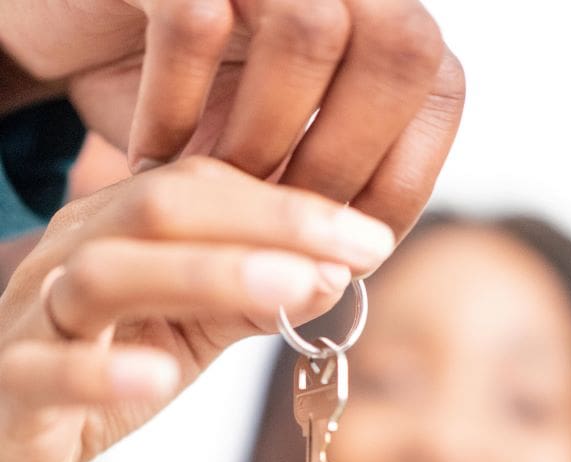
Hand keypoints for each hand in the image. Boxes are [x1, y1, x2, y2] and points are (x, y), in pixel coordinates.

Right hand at [0, 0, 463, 236]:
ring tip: (214, 185)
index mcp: (374, 22)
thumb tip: (346, 275)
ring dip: (261, 135)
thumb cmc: (189, 122)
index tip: (346, 251)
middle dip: (341, 160)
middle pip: (400, 47)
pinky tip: (152, 154)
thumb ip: (313, 209)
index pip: (438, 91)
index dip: (402, 182)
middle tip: (282, 224)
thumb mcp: (259, 175)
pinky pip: (194, 20)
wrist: (81, 46)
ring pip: (308, 27)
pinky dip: (174, 106)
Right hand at [0, 156, 393, 461]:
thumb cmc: (104, 378)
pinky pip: (49, 369)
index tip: (369, 238)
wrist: (12, 450)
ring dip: (206, 275)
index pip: (202, 187)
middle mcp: (71, 253)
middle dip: (268, 223)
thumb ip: (248, 300)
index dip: (290, 207)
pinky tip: (161, 377)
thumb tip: (334, 273)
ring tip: (292, 289)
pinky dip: (105, 370)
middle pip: (159, 208)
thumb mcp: (187, 331)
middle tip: (354, 250)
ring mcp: (35, 317)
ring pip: (107, 273)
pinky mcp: (11, 383)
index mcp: (116, 230)